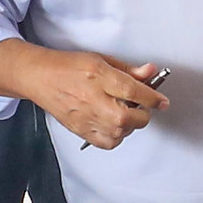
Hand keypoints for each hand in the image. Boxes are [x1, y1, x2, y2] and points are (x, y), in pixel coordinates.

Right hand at [27, 50, 166, 148]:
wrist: (40, 78)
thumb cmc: (68, 67)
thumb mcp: (102, 59)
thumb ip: (128, 70)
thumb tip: (149, 72)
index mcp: (100, 78)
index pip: (136, 92)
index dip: (154, 97)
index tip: (162, 101)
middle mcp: (95, 101)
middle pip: (132, 118)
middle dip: (142, 112)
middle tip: (138, 103)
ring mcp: (87, 119)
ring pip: (123, 132)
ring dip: (130, 124)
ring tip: (122, 111)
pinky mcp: (82, 131)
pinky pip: (109, 143)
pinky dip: (117, 136)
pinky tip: (113, 124)